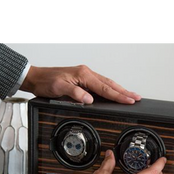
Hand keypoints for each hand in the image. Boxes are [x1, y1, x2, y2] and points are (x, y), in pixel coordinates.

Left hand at [21, 65, 140, 104]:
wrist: (36, 78)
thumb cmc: (46, 82)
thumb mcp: (59, 89)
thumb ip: (75, 94)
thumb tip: (89, 99)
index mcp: (83, 75)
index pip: (105, 88)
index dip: (119, 95)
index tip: (130, 100)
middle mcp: (86, 73)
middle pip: (110, 84)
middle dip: (124, 92)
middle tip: (137, 98)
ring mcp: (85, 76)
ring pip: (107, 84)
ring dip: (119, 90)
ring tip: (130, 96)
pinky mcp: (83, 80)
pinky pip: (101, 85)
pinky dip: (110, 89)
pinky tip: (114, 93)